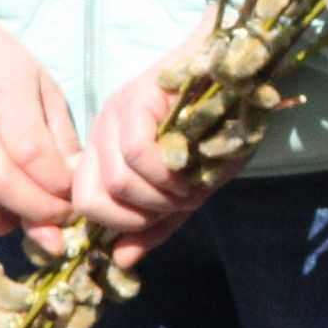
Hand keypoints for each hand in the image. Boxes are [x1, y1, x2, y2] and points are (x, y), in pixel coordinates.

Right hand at [0, 0, 79, 235]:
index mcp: (5, 104)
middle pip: (7, 189)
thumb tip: (78, 176)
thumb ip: (58, 130)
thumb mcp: (38, 81)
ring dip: (5, 222)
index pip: (37, 160)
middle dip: (42, 212)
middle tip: (59, 215)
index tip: (76, 196)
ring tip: (22, 212)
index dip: (62, 188)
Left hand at [71, 12, 221, 266]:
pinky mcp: (134, 98)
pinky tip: (193, 167)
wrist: (240, 66)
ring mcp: (113, 113)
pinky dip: (166, 172)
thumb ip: (156, 223)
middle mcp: (100, 132)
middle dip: (142, 214)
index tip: (164, 214)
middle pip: (94, 200)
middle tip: (182, 201)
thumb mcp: (187, 185)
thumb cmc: (219, 125)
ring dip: (162, 195)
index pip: (87, 205)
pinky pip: (137, 153)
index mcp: (105, 152)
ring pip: (117, 181)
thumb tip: (122, 261)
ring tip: (194, 182)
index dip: (123, 223)